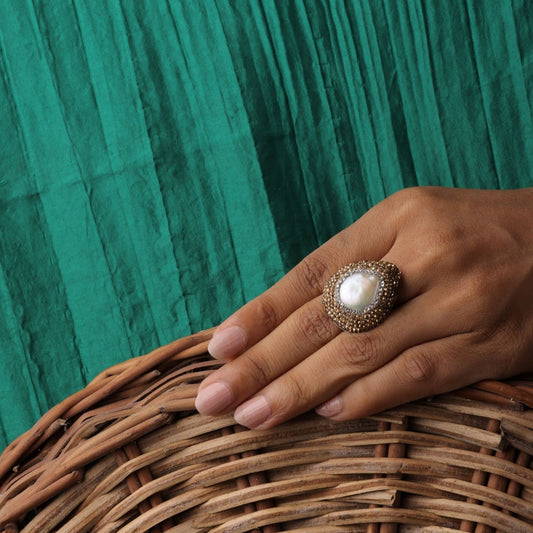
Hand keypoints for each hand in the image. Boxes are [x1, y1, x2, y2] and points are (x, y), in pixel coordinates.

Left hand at [195, 187, 532, 428]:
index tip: (220, 348)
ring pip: (364, 352)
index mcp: (397, 216)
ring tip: (254, 415)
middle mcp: (425, 253)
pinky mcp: (491, 342)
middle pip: (327, 318)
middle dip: (264, 361)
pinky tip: (324, 414)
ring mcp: (461, 300)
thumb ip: (357, 264)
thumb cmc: (472, 233)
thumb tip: (288, 316)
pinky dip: (366, 398)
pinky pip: (417, 377)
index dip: (261, 312)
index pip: (312, 272)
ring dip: (301, 390)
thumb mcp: (411, 225)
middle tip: (215, 397)